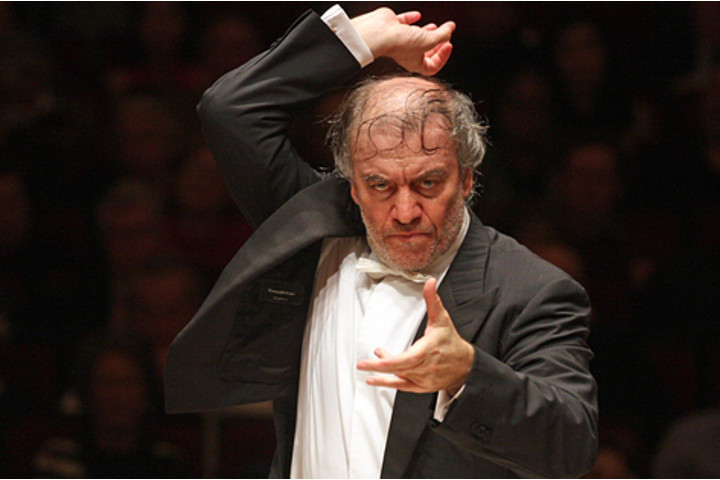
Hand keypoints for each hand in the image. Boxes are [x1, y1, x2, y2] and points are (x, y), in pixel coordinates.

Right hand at [351, 7, 455, 74]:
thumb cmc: (399, 43)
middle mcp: (407, 53)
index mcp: (415, 63)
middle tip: (445, 37)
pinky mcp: (393, 27)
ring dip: (427, 33)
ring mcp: (400, 40)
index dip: (443, 57)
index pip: (432, 66)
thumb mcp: (429, 41)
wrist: (379, 32)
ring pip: (416, 38)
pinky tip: (417, 16)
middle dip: (437, 44)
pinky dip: (412, 19)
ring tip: (435, 27)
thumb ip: (443, 35)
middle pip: (425, 52)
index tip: (448, 44)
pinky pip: (404, 23)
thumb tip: (450, 29)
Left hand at [357, 277, 474, 395]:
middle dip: (378, 367)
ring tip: (368, 370)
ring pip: (399, 378)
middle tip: (362, 365)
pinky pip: (402, 386)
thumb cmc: (451, 342)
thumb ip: (432, 300)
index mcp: (427, 350)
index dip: (389, 360)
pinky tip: (376, 379)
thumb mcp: (442, 319)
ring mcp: (422, 378)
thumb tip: (429, 283)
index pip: (406, 358)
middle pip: (398, 369)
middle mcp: (424, 367)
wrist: (465, 365)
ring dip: (382, 373)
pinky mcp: (421, 386)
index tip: (377, 356)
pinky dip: (389, 383)